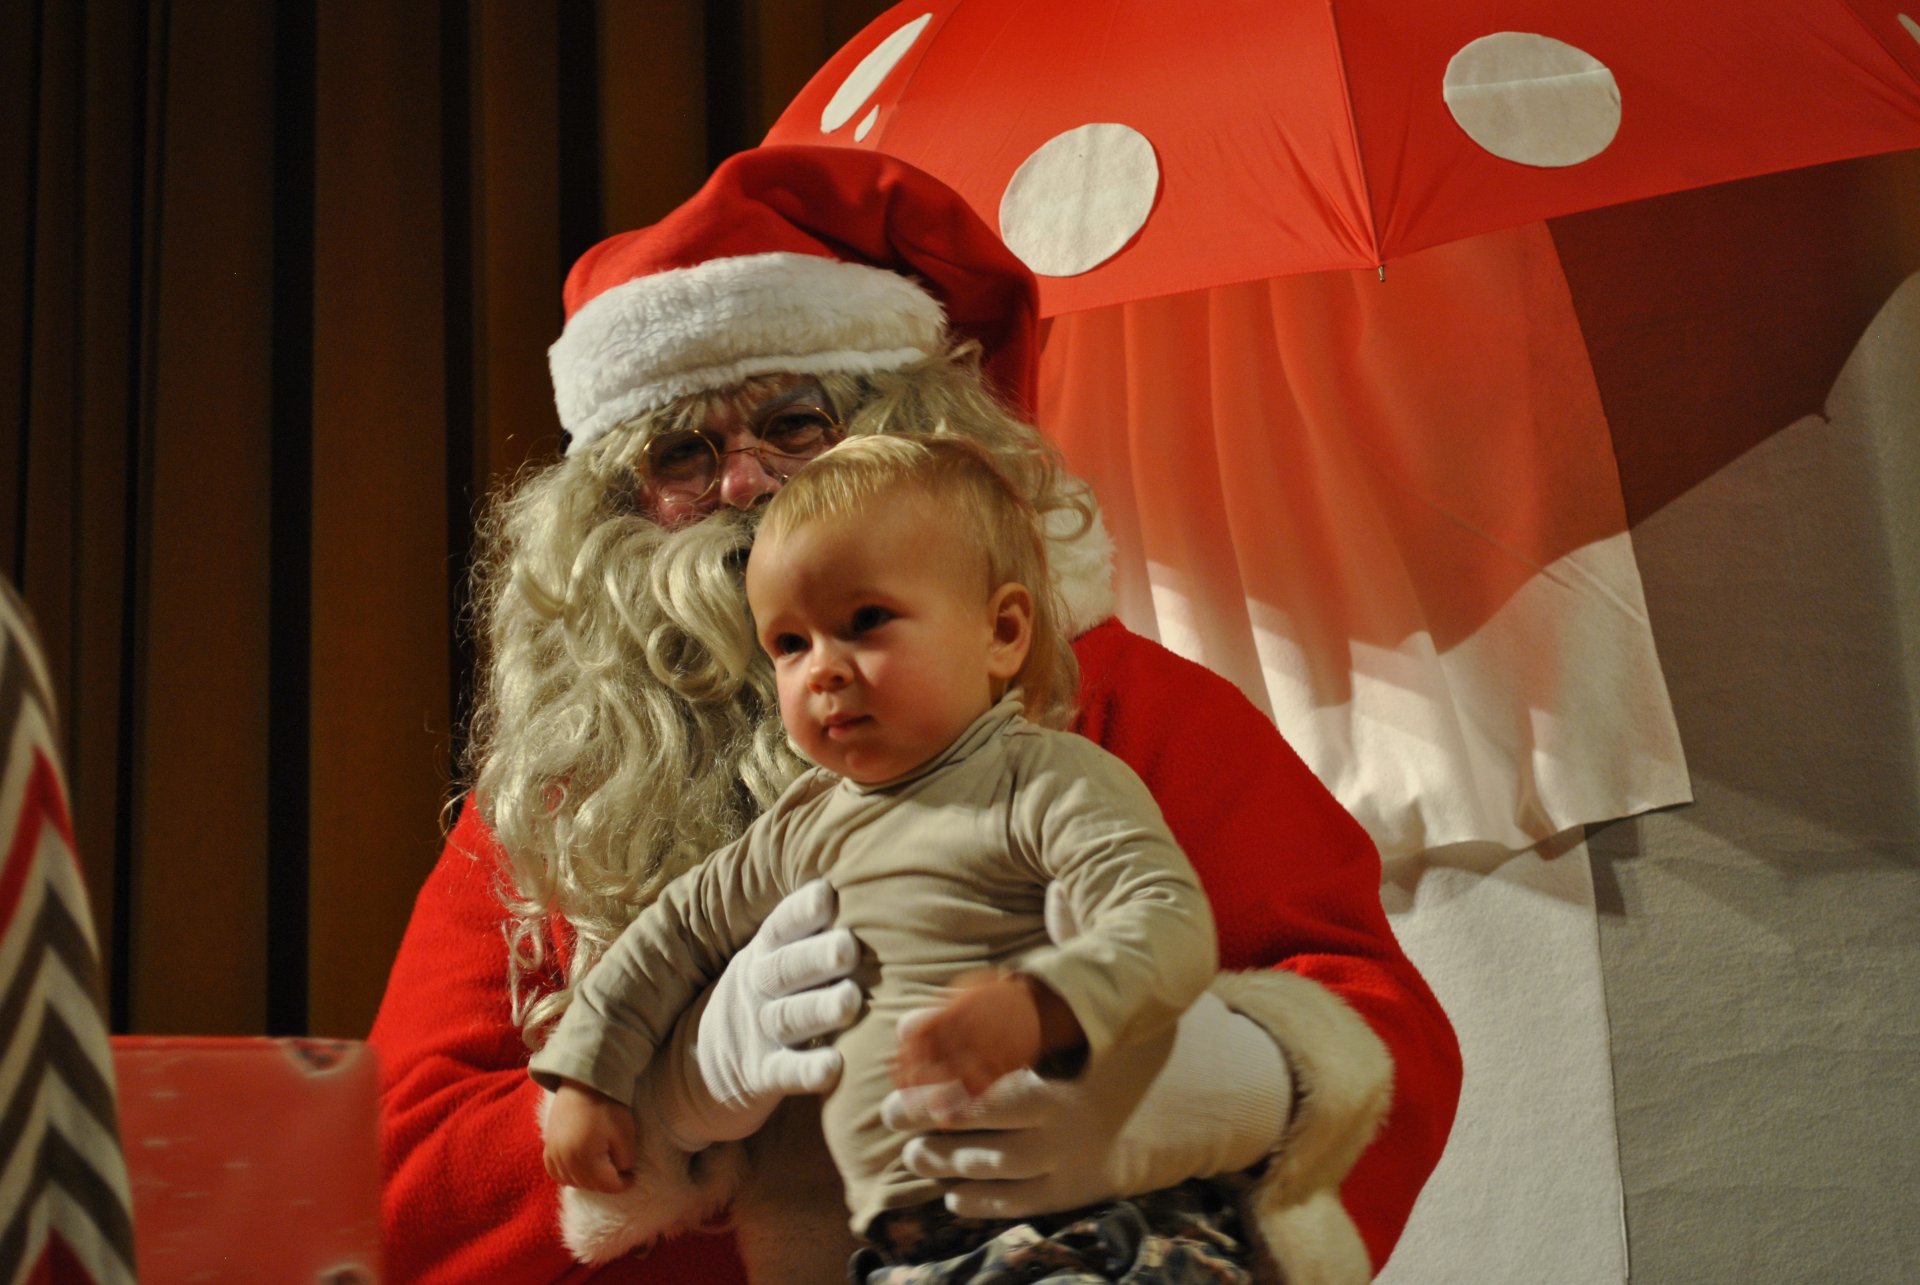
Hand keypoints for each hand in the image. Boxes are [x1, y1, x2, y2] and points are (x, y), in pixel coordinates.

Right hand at [543, 1082, 636, 1192]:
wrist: (582, 1084)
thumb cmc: (607, 1107)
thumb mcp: (625, 1134)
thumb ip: (625, 1160)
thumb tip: (622, 1173)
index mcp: (585, 1157)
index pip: (606, 1184)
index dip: (623, 1183)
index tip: (632, 1176)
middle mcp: (565, 1160)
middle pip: (589, 1185)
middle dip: (607, 1183)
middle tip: (620, 1173)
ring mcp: (553, 1154)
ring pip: (573, 1182)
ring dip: (590, 1182)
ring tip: (604, 1171)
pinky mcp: (548, 1148)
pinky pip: (556, 1173)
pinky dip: (570, 1177)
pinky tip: (581, 1171)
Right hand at [653, 879, 862, 1149]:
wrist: (705, 1063)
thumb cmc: (769, 996)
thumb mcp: (772, 958)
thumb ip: (808, 930)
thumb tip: (869, 883)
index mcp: (763, 953)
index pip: (780, 927)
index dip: (801, 911)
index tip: (827, 894)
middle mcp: (758, 988)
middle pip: (786, 969)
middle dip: (817, 957)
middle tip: (848, 947)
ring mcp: (758, 1032)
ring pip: (789, 1018)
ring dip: (820, 1009)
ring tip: (850, 1001)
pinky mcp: (761, 1076)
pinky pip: (785, 1073)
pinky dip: (808, 1071)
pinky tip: (835, 1067)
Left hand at [880, 883, 1289, 1217]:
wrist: (1226, 1094)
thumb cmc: (1164, 1031)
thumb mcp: (1125, 986)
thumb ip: (1073, 953)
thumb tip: (1052, 888)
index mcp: (1074, 1050)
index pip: (993, 1040)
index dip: (943, 1035)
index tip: (905, 1027)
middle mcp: (1069, 1106)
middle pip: (976, 1110)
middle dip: (925, 1108)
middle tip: (889, 1106)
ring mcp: (1073, 1152)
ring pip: (988, 1162)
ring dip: (940, 1157)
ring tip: (909, 1148)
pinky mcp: (1081, 1187)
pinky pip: (1016, 1202)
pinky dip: (978, 1198)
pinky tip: (952, 1189)